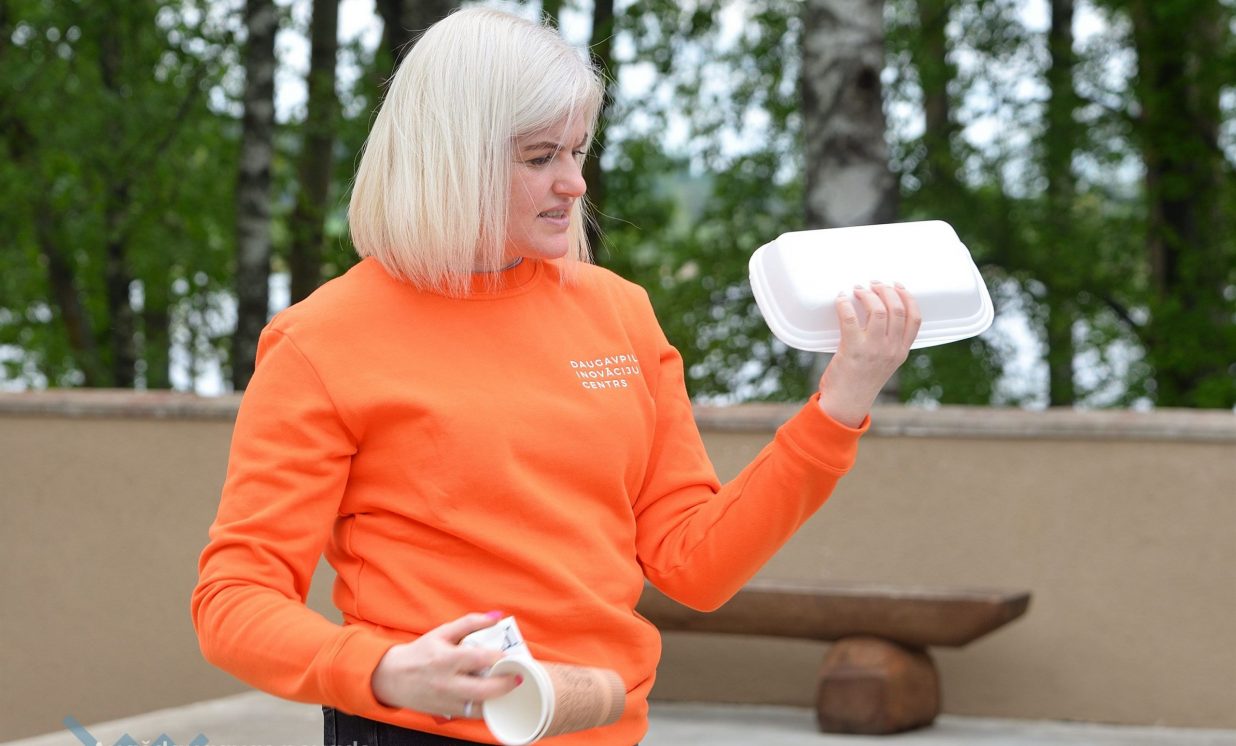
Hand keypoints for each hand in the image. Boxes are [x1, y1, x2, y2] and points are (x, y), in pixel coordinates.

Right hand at [371, 611, 521, 717]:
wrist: (392, 678)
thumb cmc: (420, 653)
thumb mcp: (442, 632)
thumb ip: (470, 623)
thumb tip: (496, 617)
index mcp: (446, 659)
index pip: (478, 659)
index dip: (499, 657)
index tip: (509, 655)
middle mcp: (447, 683)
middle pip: (484, 689)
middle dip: (506, 684)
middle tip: (518, 677)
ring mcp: (447, 701)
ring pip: (481, 707)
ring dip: (500, 699)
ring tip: (509, 688)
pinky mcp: (447, 713)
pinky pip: (473, 714)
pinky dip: (487, 707)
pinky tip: (495, 698)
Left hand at [817, 281, 920, 427]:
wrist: (846, 403)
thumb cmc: (860, 381)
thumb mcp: (884, 363)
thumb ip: (886, 343)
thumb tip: (877, 315)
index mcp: (902, 351)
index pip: (915, 318)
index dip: (908, 297)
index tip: (897, 285)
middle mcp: (892, 349)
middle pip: (898, 309)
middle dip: (886, 290)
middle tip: (873, 284)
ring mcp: (874, 349)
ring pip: (879, 310)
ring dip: (867, 295)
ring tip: (857, 290)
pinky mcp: (854, 349)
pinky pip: (851, 318)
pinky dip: (845, 304)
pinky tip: (841, 299)